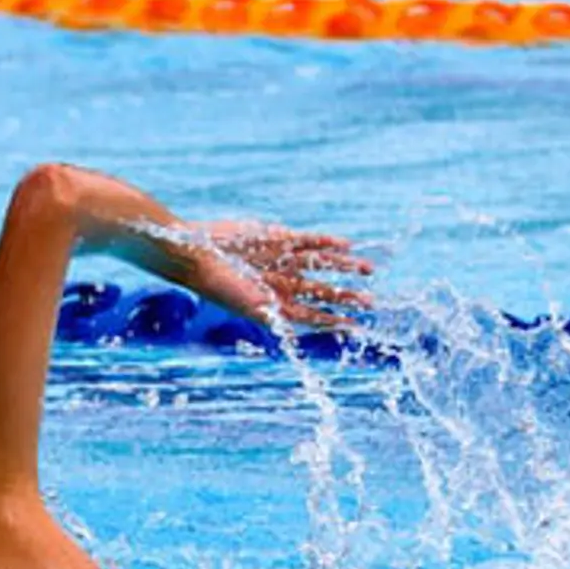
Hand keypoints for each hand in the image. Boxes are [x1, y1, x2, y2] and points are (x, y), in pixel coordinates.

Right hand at [189, 221, 372, 326]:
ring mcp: (282, 261)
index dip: (335, 322)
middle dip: (347, 297)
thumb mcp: (247, 305)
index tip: (356, 327)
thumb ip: (273, 316)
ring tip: (368, 270)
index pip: (313, 316)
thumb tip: (295, 330)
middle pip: (323, 292)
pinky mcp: (277, 238)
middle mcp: (283, 284)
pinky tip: (345, 244)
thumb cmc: (218, 286)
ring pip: (322, 265)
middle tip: (371, 302)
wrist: (198, 254)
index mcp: (277, 304)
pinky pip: (308, 241)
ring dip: (344, 267)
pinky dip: (326, 243)